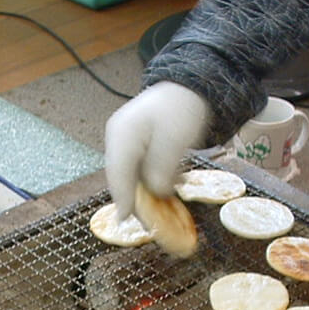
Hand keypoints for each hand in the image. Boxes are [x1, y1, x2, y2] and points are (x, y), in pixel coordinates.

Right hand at [105, 82, 209, 222]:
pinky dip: (154, 181)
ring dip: (148, 192)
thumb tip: (156, 193)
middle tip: (150, 223)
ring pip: (133, 176)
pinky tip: (171, 188)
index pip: (118, 173)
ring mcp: (127, 142)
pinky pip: (142, 169)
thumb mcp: (175, 140)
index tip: (126, 219)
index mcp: (123, 135)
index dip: (122, 199)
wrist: (190, 87)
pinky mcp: (138, 146)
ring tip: (164, 209)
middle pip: (123, 177)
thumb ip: (162, 169)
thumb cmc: (182, 108)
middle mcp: (119, 139)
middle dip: (136, 200)